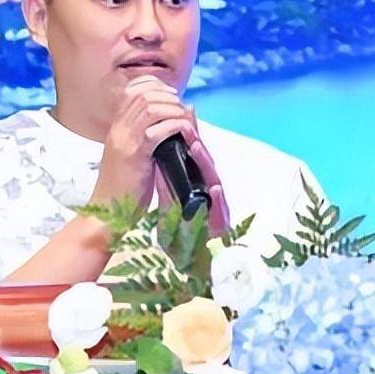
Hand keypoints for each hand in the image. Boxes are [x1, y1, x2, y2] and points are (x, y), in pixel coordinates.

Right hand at [87, 75, 195, 209]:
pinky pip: (155, 131)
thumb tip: (170, 121)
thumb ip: (146, 138)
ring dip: (173, 109)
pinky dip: (174, 127)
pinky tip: (184, 133)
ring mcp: (124, 141)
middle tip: (182, 107)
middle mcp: (118, 130)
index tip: (172, 95)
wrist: (106, 213)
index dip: (155, 86)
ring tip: (185, 120)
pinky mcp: (133, 156)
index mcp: (117, 128)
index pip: (132, 90)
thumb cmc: (124, 189)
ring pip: (150, 107)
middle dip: (168, 96)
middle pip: (142, 94)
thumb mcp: (133, 156)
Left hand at [151, 104, 230, 237]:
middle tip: (189, 126)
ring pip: (213, 181)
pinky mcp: (218, 224)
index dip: (189, 136)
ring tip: (197, 148)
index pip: (193, 155)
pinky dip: (218, 200)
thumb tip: (155, 143)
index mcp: (195, 180)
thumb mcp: (168, 191)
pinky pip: (219, 211)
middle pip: (205, 163)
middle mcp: (207, 190)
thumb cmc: (179, 223)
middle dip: (198, 144)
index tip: (181, 118)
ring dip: (206, 165)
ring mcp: (215, 206)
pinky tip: (215, 190)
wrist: (186, 255)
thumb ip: (165, 169)